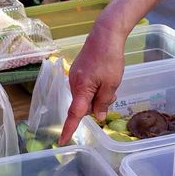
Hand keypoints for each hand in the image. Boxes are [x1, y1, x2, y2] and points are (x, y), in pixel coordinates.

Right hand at [60, 22, 127, 144]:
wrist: (105, 34)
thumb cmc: (109, 58)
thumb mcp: (111, 84)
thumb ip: (103, 102)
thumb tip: (98, 117)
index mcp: (81, 89)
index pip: (74, 114)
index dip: (69, 129)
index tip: (62, 141)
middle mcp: (74, 84)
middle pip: (83, 105)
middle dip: (96, 105)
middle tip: (112, 93)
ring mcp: (75, 76)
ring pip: (85, 96)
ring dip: (97, 95)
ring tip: (110, 81)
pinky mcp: (78, 71)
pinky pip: (85, 87)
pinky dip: (94, 88)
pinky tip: (104, 77)